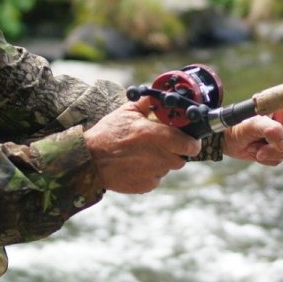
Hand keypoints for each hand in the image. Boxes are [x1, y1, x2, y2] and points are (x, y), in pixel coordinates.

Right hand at [84, 97, 200, 193]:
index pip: (191, 145)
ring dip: (163, 160)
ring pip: (168, 167)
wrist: (89, 160)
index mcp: (156, 136)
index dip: (192, 141)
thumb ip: (148, 103)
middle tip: (163, 143)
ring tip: (144, 152)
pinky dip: (151, 171)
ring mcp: (153, 173)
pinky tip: (136, 163)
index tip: (188, 137)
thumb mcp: (127, 112)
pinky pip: (156, 178)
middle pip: (182, 157)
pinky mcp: (146, 186)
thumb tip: (160, 95)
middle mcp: (159, 157)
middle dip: (177, 150)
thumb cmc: (108, 133)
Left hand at [222, 104, 282, 165]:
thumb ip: (269, 130)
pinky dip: (267, 159)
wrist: (224, 139)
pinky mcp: (274, 149)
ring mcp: (278, 136)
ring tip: (253, 147)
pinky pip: (279, 159)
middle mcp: (281, 122)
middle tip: (261, 151)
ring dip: (270, 154)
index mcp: (279, 109)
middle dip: (277, 148)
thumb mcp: (251, 125)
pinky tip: (254, 152)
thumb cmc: (235, 126)